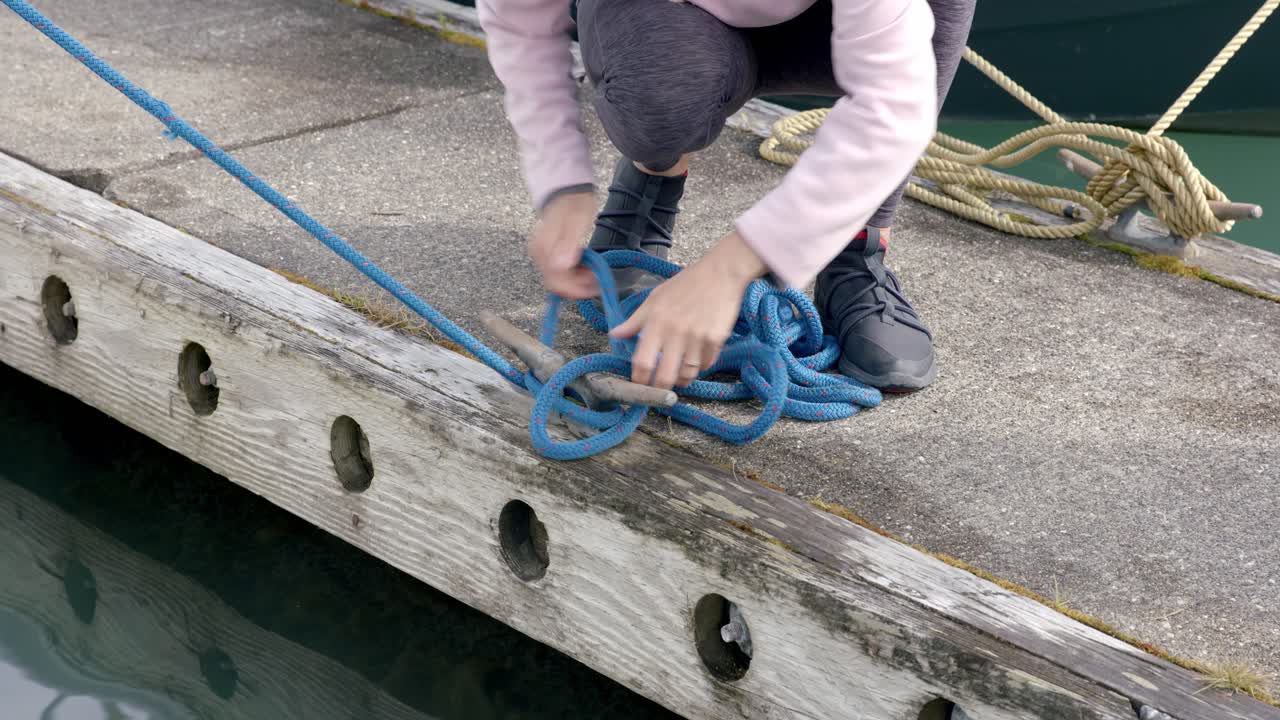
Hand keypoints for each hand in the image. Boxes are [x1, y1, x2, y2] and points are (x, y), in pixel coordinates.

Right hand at [530, 191, 597, 298]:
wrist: (568, 192)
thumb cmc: (575, 204)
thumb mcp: (576, 222)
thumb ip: (568, 244)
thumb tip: (560, 266)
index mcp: (544, 248)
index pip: (555, 280)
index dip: (574, 288)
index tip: (592, 286)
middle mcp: (539, 254)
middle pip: (555, 282)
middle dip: (576, 286)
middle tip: (595, 280)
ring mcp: (542, 254)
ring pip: (557, 279)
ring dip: (576, 281)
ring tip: (593, 273)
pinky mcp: (547, 254)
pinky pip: (558, 272)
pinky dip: (573, 274)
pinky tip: (585, 268)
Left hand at [610, 231, 766, 389]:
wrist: (721, 273)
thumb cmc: (686, 284)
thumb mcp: (655, 298)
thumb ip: (635, 320)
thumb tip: (615, 334)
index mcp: (656, 322)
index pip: (642, 362)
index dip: (639, 380)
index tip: (640, 384)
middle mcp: (675, 332)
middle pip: (664, 376)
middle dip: (660, 388)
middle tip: (660, 388)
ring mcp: (697, 337)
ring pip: (687, 374)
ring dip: (682, 380)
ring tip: (679, 377)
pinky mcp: (716, 339)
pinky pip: (706, 364)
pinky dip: (701, 367)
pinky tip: (697, 360)